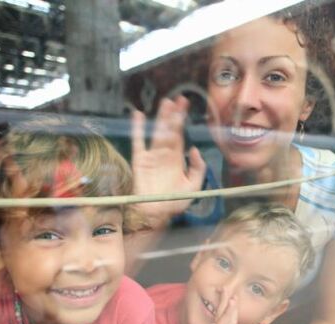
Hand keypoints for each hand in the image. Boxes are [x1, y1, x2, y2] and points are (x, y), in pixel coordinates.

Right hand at [131, 96, 205, 227]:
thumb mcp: (193, 186)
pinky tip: (139, 115)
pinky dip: (137, 128)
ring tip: (165, 103)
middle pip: (170, 130)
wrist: (155, 214)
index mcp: (177, 159)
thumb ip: (197, 168)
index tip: (185, 105)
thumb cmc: (174, 202)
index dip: (182, 120)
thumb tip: (194, 148)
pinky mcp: (140, 160)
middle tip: (178, 99)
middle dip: (174, 115)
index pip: (180, 135)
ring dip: (161, 118)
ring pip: (157, 132)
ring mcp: (152, 156)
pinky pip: (138, 141)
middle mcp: (165, 154)